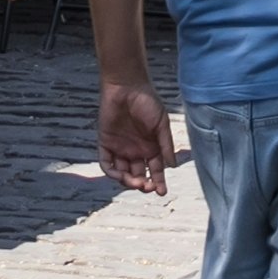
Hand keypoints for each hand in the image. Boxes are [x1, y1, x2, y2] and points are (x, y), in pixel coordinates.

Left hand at [96, 76, 173, 193]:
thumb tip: (172, 166)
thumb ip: (166, 145)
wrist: (126, 86)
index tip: (162, 192)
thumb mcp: (161, 123)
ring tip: (135, 182)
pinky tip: (120, 174)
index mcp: (151, 147)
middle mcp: (136, 151)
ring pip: (123, 173)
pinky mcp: (106, 143)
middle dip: (142, 184)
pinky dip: (111, 172)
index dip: (158, 182)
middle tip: (146, 186)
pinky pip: (107, 163)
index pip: (154, 171)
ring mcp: (120, 148)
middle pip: (138, 176)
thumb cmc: (147, 101)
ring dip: (128, 181)